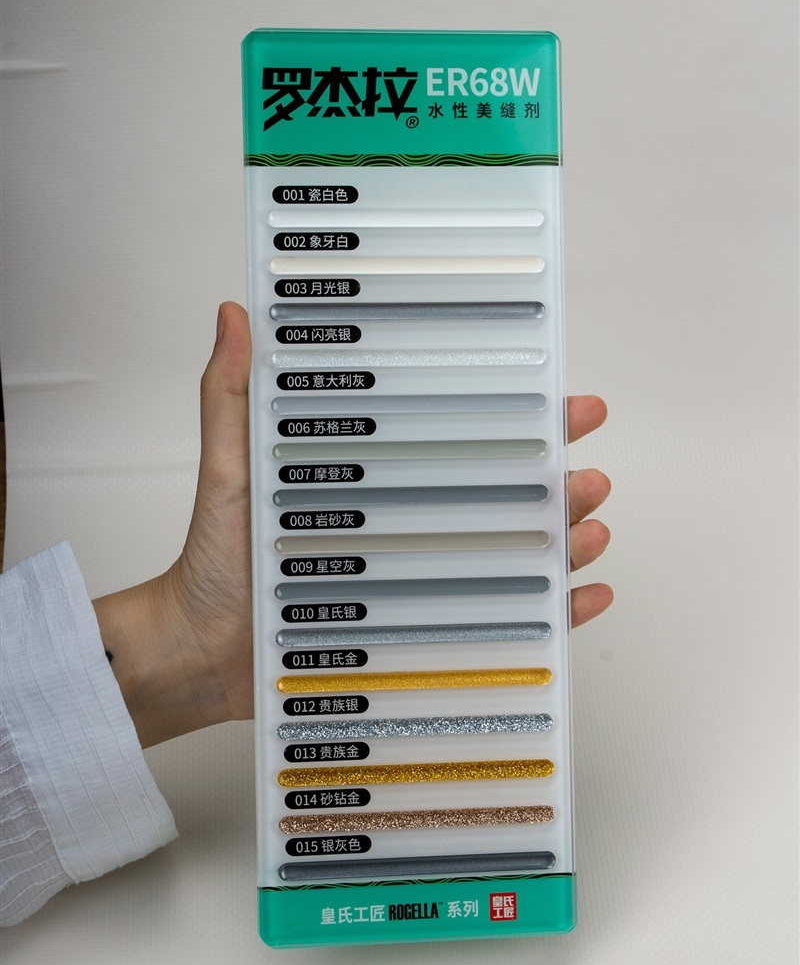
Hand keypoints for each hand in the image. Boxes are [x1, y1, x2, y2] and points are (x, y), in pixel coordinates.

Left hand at [94, 303, 611, 747]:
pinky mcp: (424, 633)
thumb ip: (231, 396)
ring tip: (588, 530)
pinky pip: (499, 624)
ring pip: (513, 554)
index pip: (459, 437)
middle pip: (502, 494)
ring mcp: (422, 578)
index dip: (517, 417)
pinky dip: (548, 616)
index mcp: (379, 476)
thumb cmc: (213, 561)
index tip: (563, 396)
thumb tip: (234, 314)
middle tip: (587, 474)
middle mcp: (409, 522)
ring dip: (563, 541)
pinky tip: (582, 600)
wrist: (200, 651)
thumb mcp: (228, 469)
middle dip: (557, 481)